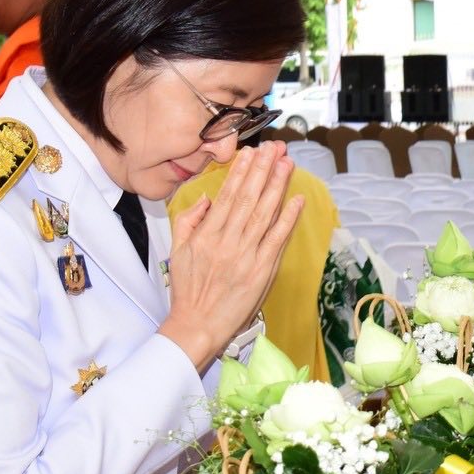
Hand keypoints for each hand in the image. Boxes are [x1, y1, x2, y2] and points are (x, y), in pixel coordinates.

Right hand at [160, 144, 301, 371]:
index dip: (242, 171)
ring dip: (278, 186)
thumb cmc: (188, 292)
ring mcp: (246, 255)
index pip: (228, 195)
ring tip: (287, 164)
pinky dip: (288, 218)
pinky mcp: (262, 271)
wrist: (197, 326)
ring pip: (264, 213)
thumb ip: (188, 221)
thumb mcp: (177, 252)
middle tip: (275, 148)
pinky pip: (277, 239)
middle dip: (263, 169)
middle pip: (249, 198)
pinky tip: (296, 200)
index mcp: (207, 235)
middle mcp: (227, 241)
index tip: (252, 152)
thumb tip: (206, 199)